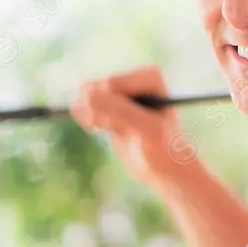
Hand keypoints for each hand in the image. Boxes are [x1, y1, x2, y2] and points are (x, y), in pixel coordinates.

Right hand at [70, 66, 195, 186]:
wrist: (165, 170)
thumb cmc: (163, 149)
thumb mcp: (147, 131)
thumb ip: (120, 110)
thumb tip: (87, 94)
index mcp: (150, 76)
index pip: (111, 84)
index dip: (114, 109)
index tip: (133, 127)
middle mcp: (135, 79)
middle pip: (95, 88)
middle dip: (100, 113)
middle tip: (122, 130)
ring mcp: (120, 92)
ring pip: (85, 95)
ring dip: (93, 116)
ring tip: (116, 130)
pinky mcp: (107, 106)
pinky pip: (82, 104)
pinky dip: (87, 119)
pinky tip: (103, 129)